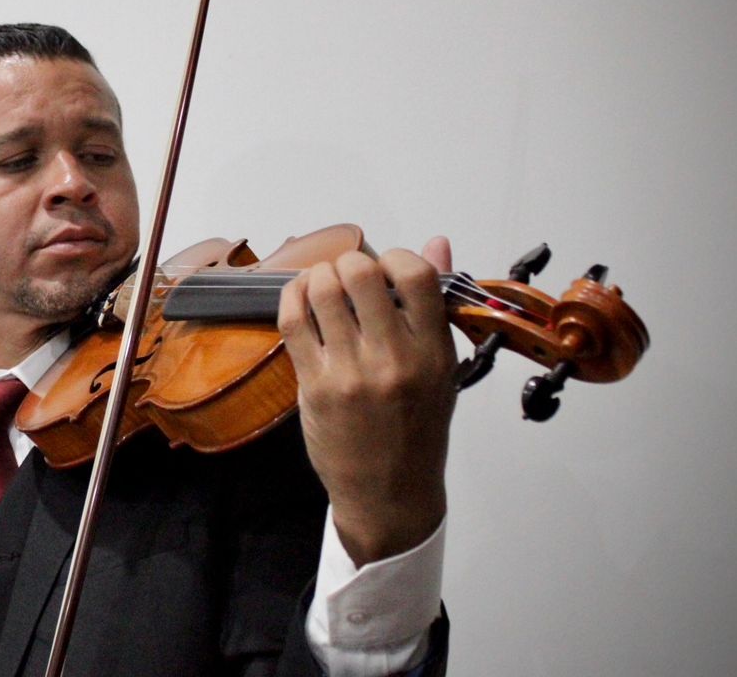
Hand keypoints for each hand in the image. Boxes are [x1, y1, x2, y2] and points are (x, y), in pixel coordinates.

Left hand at [277, 237, 458, 564]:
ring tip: (324, 284)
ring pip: (324, 291)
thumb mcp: (443, 370)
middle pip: (361, 274)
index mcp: (433, 352)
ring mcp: (351, 373)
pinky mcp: (315, 385)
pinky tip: (301, 297)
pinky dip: (293, 297)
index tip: (388, 268)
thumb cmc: (417, 430)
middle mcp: (394, 359)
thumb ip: (436, 306)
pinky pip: (294, 321)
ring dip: (319, 275)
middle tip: (349, 275)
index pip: (417, 276)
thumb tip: (436, 244)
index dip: (396, 257)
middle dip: (351, 262)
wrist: (390, 492)